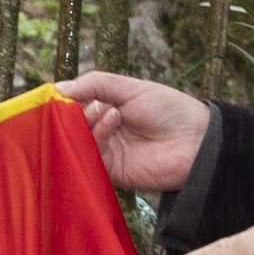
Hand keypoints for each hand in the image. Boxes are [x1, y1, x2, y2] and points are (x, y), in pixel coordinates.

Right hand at [54, 68, 212, 200]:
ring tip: (106, 111)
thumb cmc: (169, 110)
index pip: (73, 104)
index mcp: (105, 108)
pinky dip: (95, 139)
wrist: (197, 141)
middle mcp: (102, 130)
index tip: (57, 94)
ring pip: (77, 140)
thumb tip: (58, 87)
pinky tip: (110, 123)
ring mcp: (106, 151)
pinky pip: (89, 158)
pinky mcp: (110, 170)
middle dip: (74, 111)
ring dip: (87, 122)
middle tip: (89, 102)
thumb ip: (95, 84)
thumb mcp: (131, 87)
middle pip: (71, 124)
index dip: (65, 99)